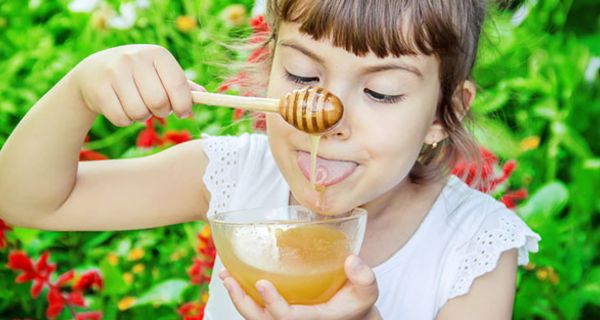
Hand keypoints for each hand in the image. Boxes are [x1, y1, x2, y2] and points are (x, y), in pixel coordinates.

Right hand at [70, 44, 203, 126]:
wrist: (94, 71)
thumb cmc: (139, 75)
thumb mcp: (160, 73)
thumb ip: (182, 85)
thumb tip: (205, 95)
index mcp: (158, 54)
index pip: (178, 84)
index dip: (184, 105)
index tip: (183, 112)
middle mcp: (135, 59)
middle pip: (159, 102)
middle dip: (161, 112)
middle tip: (156, 108)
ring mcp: (115, 72)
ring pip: (139, 113)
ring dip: (142, 117)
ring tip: (138, 106)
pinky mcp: (99, 89)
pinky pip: (121, 119)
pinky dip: (126, 121)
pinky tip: (122, 108)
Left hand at [220, 255, 379, 319]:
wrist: (351, 316)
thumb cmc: (357, 302)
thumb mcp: (368, 291)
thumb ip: (364, 277)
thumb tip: (352, 261)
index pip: (288, 319)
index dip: (274, 304)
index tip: (262, 283)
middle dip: (242, 302)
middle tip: (229, 278)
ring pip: (255, 318)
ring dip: (238, 297)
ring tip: (226, 275)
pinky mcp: (280, 315)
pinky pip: (257, 311)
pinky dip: (243, 296)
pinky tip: (234, 278)